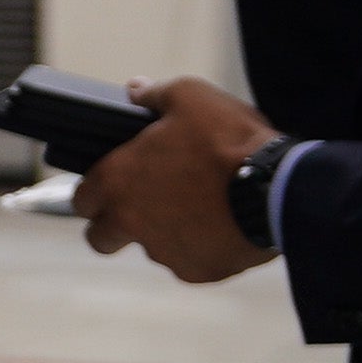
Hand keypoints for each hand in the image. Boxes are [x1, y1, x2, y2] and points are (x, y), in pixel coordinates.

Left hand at [71, 76, 278, 284]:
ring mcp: (165, 252)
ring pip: (151, 249)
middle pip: (100, 239)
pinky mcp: (198, 272)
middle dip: (111, 227)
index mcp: (119, 180)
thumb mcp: (188, 96)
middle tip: (141, 206)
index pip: (81, 198)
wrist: (279, 188)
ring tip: (196, 207)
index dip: (92, 192)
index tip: (107, 185)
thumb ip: (153, 95)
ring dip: (163, 233)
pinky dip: (198, 248)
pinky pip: (189, 262)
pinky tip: (220, 225)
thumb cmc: (228, 139)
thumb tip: (135, 90)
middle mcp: (133, 222)